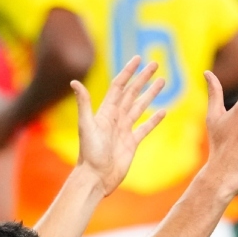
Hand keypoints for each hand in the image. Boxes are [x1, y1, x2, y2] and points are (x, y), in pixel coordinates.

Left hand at [75, 57, 166, 193]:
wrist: (96, 178)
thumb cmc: (89, 153)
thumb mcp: (86, 126)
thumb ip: (83, 104)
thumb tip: (74, 81)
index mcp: (106, 112)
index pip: (119, 86)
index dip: (128, 72)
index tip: (138, 58)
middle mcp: (116, 118)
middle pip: (132, 93)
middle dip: (143, 78)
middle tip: (155, 64)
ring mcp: (124, 130)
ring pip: (140, 107)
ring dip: (151, 94)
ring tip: (162, 82)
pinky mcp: (132, 143)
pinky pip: (145, 127)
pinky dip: (154, 119)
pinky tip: (163, 111)